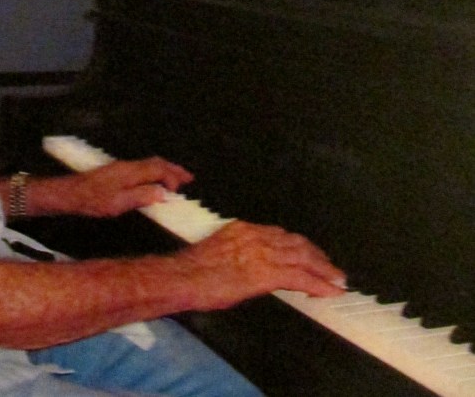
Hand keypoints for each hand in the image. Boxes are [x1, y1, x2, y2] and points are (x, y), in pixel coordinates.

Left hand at [33, 157, 193, 218]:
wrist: (69, 193)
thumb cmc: (91, 200)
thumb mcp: (118, 204)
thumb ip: (141, 197)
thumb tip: (162, 193)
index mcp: (130, 171)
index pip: (158, 170)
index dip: (172, 179)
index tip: (179, 192)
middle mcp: (127, 166)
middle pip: (156, 163)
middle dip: (174, 169)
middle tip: (189, 178)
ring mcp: (121, 167)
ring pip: (149, 163)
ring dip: (165, 169)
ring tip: (176, 178)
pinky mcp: (116, 172)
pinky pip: (142, 167)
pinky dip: (154, 171)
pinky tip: (154, 180)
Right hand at [175, 220, 346, 310]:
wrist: (183, 277)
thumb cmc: (193, 270)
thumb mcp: (220, 252)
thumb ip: (240, 254)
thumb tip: (251, 268)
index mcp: (244, 229)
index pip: (280, 235)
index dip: (299, 246)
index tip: (309, 254)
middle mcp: (256, 236)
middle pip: (296, 243)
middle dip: (317, 255)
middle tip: (331, 268)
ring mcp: (262, 253)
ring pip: (303, 257)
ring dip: (323, 269)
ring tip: (336, 279)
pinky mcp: (265, 273)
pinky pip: (299, 277)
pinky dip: (318, 283)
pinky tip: (328, 290)